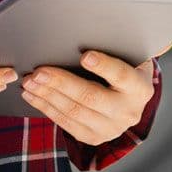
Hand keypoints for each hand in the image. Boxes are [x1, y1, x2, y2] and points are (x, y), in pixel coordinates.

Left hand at [20, 50, 156, 144]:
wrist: (129, 100)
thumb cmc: (125, 68)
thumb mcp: (128, 57)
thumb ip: (117, 46)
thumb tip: (92, 35)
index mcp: (140, 88)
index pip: (121, 75)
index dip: (104, 65)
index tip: (84, 55)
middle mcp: (128, 112)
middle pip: (91, 96)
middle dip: (61, 83)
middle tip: (39, 71)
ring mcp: (111, 128)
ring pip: (74, 112)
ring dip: (47, 96)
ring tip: (30, 81)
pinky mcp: (94, 137)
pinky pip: (65, 124)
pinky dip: (46, 108)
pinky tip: (33, 95)